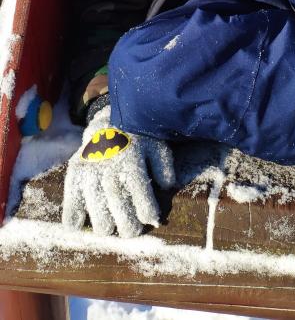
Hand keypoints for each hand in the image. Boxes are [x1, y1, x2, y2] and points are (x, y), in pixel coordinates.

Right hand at [62, 106, 174, 236]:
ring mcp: (90, 171)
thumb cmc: (137, 139)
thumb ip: (163, 166)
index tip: (151, 220)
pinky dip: (73, 217)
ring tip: (110, 228)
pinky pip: (71, 200)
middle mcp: (109, 167)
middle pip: (119, 206)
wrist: (110, 121)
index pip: (140, 193)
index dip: (147, 211)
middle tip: (131, 231)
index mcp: (131, 160)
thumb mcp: (156, 146)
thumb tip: (167, 186)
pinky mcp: (75, 173)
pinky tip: (79, 225)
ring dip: (104, 226)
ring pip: (97, 209)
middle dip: (127, 226)